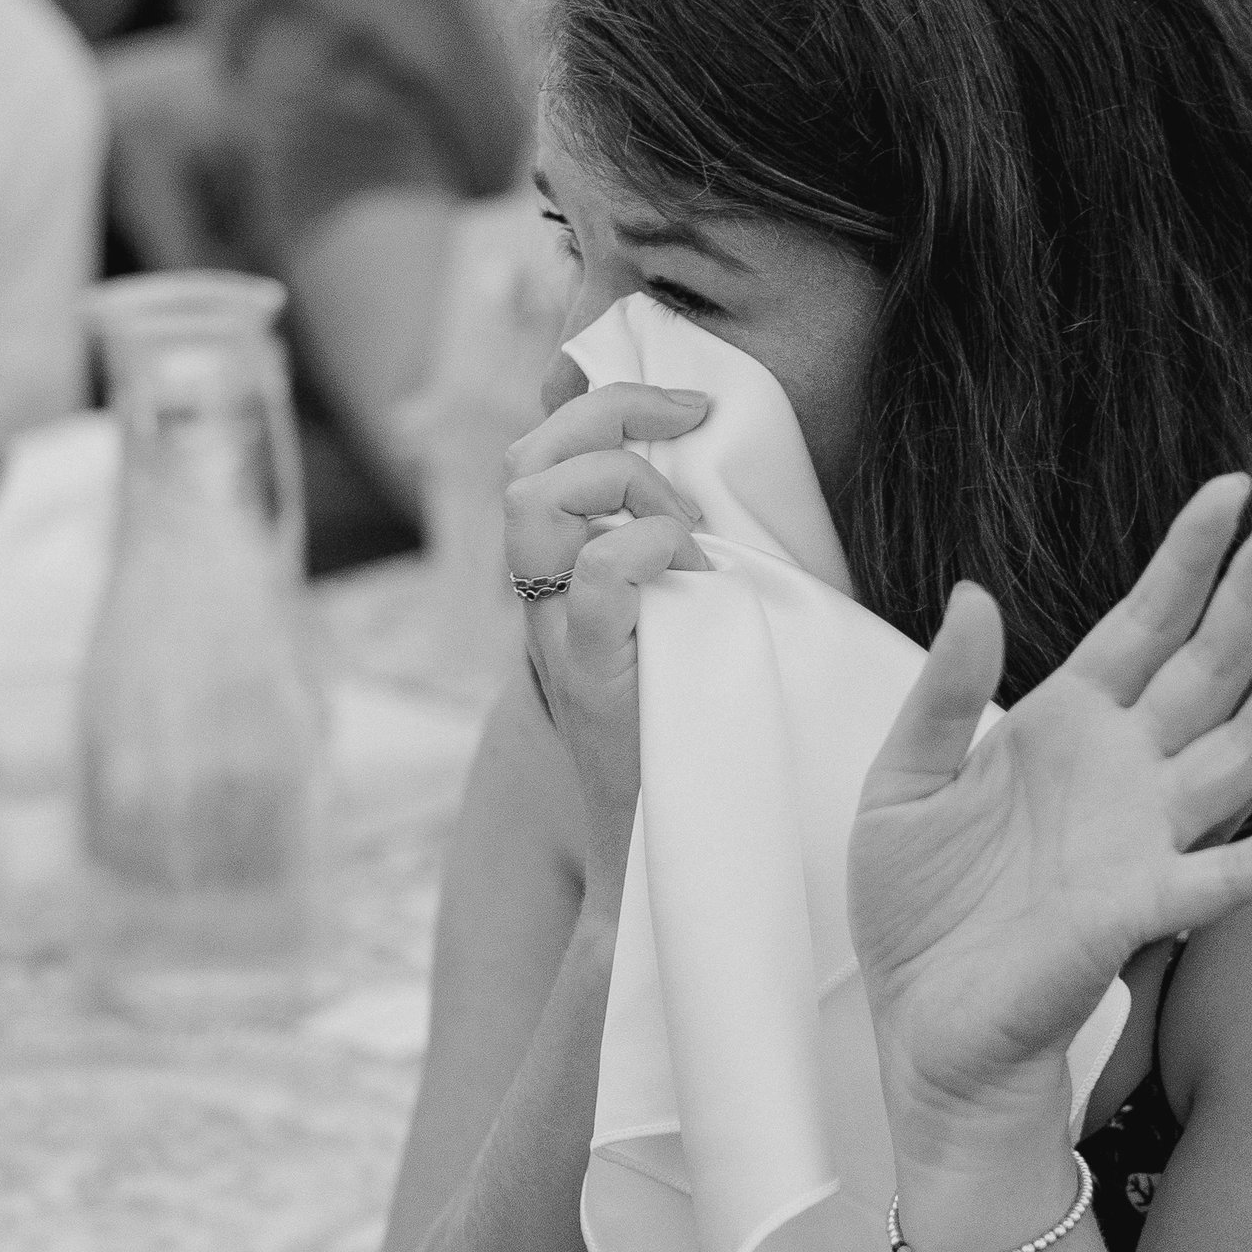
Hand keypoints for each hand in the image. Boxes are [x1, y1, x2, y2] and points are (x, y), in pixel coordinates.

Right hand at [505, 366, 709, 906]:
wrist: (668, 849)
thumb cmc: (691, 734)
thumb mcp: (680, 622)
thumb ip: (679, 557)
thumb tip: (728, 485)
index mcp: (557, 578)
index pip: (534, 453)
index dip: (600, 401)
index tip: (690, 404)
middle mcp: (540, 600)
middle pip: (523, 459)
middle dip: (608, 415)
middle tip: (690, 430)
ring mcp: (556, 638)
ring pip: (534, 499)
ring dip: (626, 484)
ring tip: (690, 531)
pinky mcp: (591, 677)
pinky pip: (600, 573)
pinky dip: (652, 545)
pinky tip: (697, 571)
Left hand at [849, 479, 1251, 1162]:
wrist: (922, 1028)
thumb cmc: (918, 915)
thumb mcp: (903, 784)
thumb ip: (943, 692)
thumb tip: (974, 593)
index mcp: (1063, 727)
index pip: (1141, 623)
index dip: (1185, 558)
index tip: (1230, 488)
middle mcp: (1124, 771)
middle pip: (1208, 662)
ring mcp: (1147, 837)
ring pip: (1244, 742)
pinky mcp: (1149, 909)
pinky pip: (1243, 873)